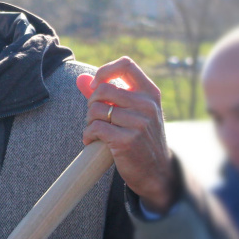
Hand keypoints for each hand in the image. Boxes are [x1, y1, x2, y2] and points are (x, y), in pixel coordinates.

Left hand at [78, 58, 177, 213]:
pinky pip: (95, 128)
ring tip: (96, 131)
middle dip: (91, 103)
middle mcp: (147, 105)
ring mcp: (139, 123)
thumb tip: (81, 79)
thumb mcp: (134, 112)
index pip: (126, 65)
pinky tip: (92, 141)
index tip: (97, 86)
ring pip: (96, 110)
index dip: (105, 71)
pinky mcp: (127, 141)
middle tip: (94, 117)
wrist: (157, 172)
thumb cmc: (141, 138)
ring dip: (89, 121)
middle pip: (103, 89)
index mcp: (150, 93)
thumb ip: (110, 95)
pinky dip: (88, 135)